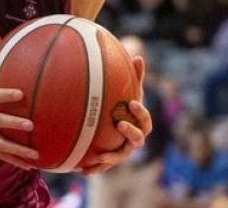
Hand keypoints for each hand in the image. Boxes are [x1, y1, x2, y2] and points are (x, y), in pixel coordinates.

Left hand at [79, 56, 153, 175]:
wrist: (114, 128)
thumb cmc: (122, 106)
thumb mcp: (128, 92)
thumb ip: (134, 78)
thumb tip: (139, 56)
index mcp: (139, 124)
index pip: (145, 120)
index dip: (140, 113)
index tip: (130, 103)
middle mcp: (134, 140)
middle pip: (138, 139)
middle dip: (131, 133)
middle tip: (121, 124)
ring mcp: (123, 151)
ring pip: (120, 156)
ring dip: (112, 157)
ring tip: (101, 156)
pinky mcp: (110, 160)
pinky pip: (103, 166)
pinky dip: (95, 169)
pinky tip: (82, 171)